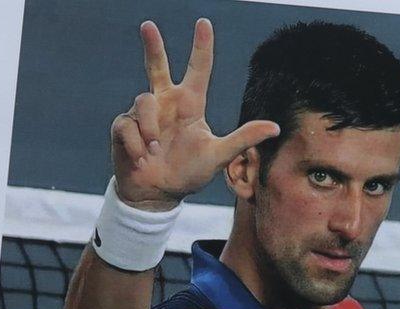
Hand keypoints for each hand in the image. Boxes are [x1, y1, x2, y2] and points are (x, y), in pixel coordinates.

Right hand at [110, 19, 279, 210]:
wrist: (157, 194)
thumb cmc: (188, 173)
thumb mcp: (218, 156)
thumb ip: (243, 139)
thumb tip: (275, 127)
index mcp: (189, 105)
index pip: (198, 69)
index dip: (201, 46)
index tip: (204, 23)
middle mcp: (166, 104)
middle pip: (158, 66)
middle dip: (153, 45)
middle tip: (148, 25)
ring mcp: (143, 115)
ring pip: (143, 101)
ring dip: (149, 130)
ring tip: (155, 152)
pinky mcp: (124, 126)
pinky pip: (128, 126)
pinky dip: (136, 144)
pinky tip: (141, 158)